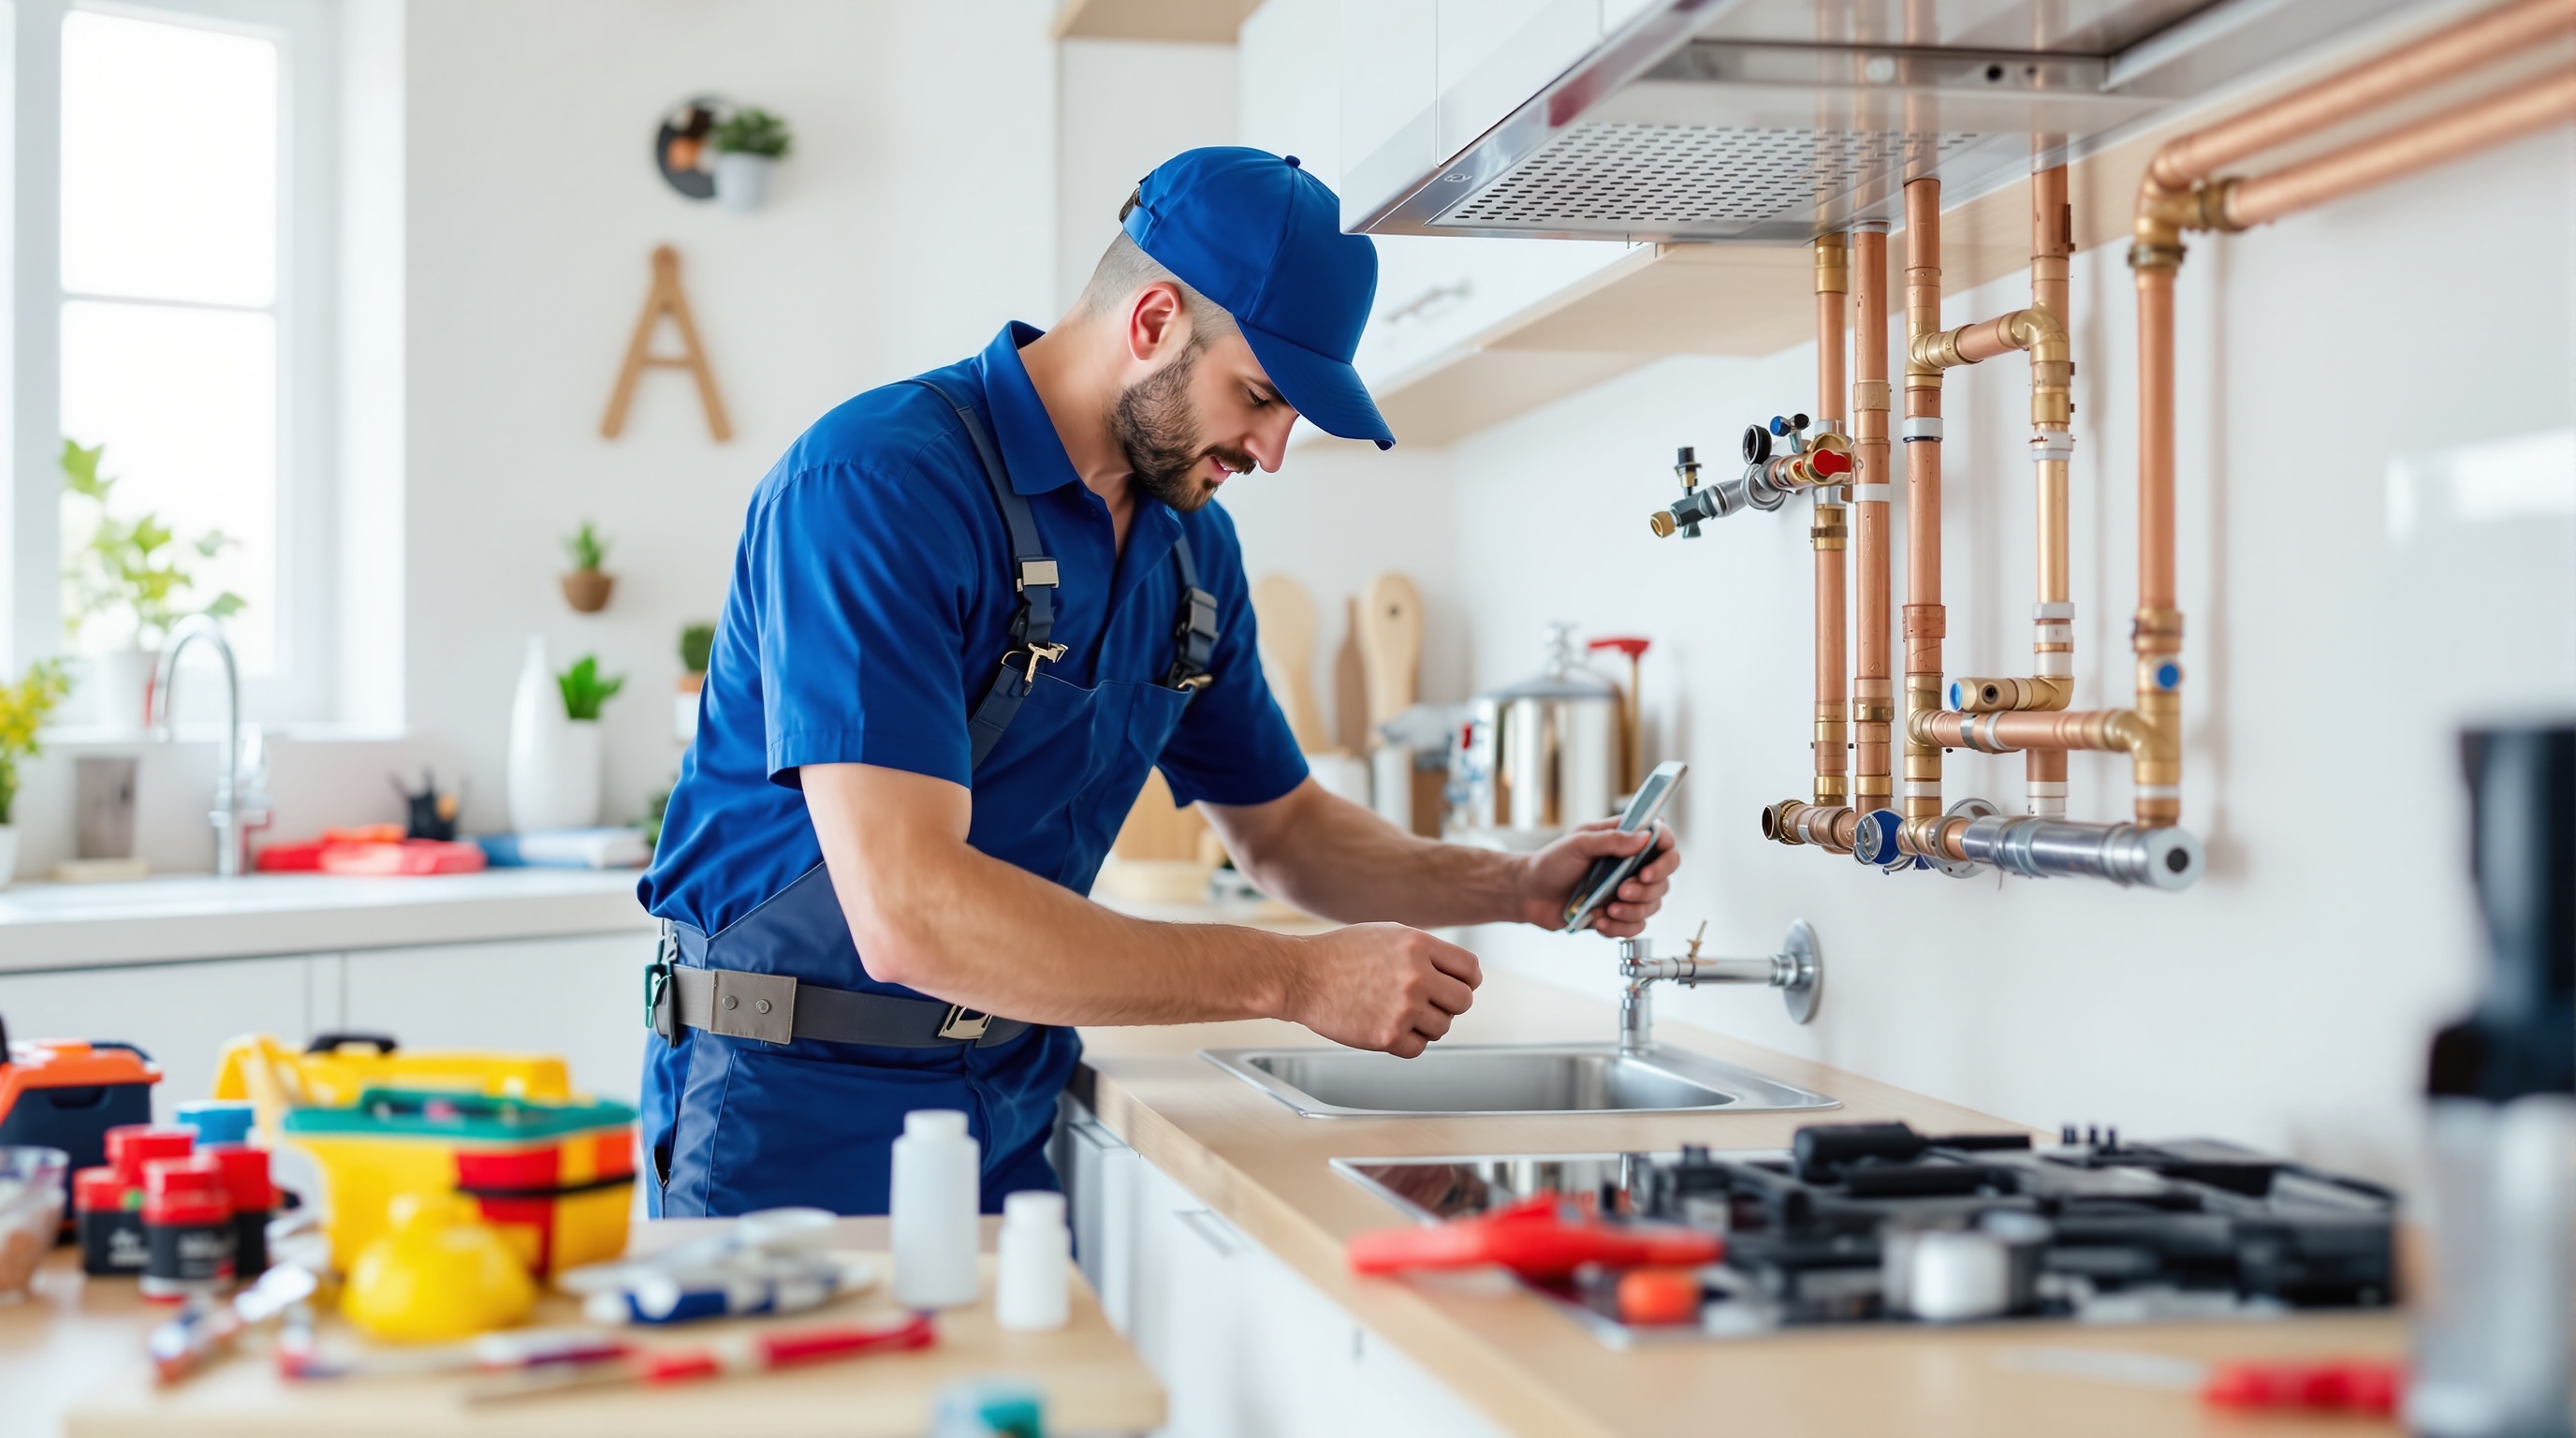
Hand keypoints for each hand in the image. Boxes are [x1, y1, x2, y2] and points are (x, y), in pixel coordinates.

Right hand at [1284, 923, 1480, 1057]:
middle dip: (1449, 1004)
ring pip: (1443, 1027)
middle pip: (1463, 1001)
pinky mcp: (1387, 1036)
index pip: (1470, 969)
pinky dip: (1407, 1041)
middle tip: (1428, 1003)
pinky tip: (1387, 1026)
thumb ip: (1425, 951)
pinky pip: (1419, 1047)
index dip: (1467, 980)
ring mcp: (1403, 1007)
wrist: (1300, 975)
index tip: (1457, 987)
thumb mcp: (1388, 935)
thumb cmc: (1341, 954)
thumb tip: (1458, 974)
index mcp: (1417, 945)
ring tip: (1398, 1012)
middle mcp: (1415, 975)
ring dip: (1426, 1024)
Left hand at [1516, 819, 1679, 936]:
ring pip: (1653, 905)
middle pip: (1663, 879)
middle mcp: (1630, 866)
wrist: (1529, 894)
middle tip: (1621, 891)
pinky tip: (1599, 922)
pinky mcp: (1617, 914)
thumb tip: (1644, 837)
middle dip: (1646, 890)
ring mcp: (1625, 891)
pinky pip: (1636, 926)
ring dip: (1633, 910)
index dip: (1664, 857)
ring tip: (1607, 909)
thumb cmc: (1550, 863)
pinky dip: (1620, 927)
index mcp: (1624, 841)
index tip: (1646, 870)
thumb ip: (1611, 839)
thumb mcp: (1578, 843)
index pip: (1662, 842)